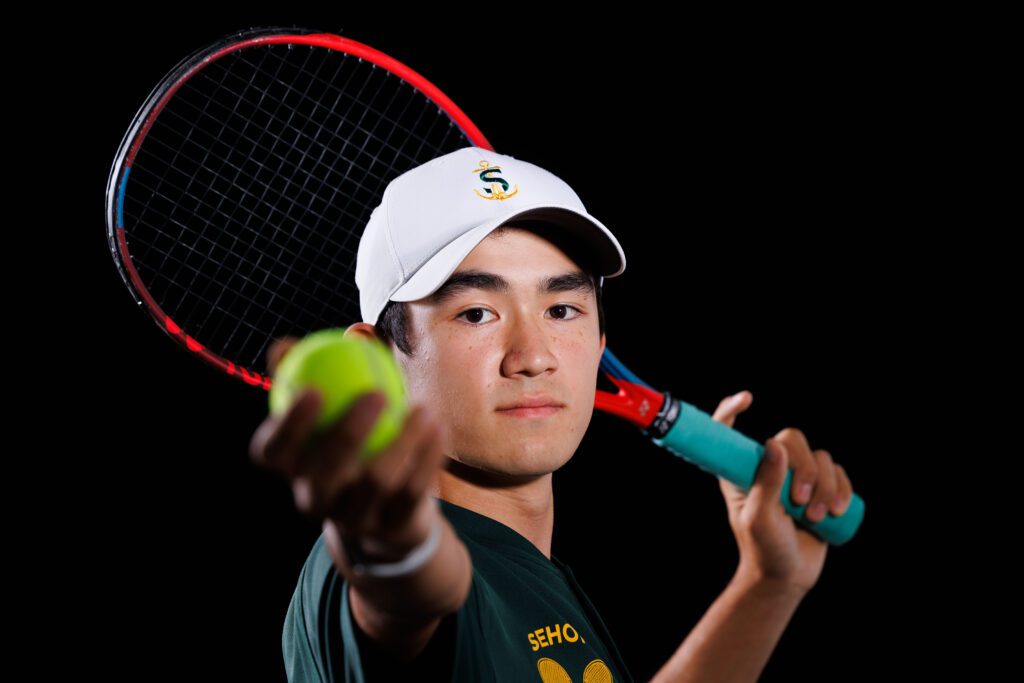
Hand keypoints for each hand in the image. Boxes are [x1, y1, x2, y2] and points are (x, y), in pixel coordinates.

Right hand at [249, 336, 448, 566]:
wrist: (390, 512)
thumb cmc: (358, 443)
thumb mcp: (337, 410)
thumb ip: (323, 374)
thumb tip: (309, 339)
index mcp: (294, 467)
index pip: (272, 452)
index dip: (287, 426)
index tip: (312, 389)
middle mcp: (316, 497)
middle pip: (321, 473)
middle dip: (346, 434)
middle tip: (376, 394)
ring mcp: (353, 519)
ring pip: (374, 484)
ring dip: (401, 442)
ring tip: (422, 410)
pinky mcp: (391, 528)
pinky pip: (410, 493)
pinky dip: (426, 458)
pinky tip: (438, 428)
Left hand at [711, 391, 854, 595]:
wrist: (787, 575)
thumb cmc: (764, 548)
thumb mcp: (759, 518)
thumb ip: (766, 483)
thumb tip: (774, 446)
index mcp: (742, 470)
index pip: (732, 432)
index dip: (733, 409)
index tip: (748, 398)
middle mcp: (769, 467)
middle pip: (792, 439)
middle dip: (805, 470)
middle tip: (800, 502)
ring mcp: (796, 476)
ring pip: (821, 458)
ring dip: (825, 488)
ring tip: (815, 518)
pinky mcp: (821, 488)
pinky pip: (840, 473)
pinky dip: (842, 490)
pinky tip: (837, 511)